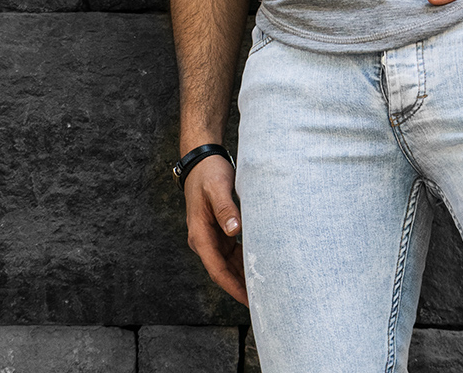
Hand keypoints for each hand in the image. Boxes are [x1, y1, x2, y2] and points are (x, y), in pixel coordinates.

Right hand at [183, 155, 247, 304]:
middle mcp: (203, 240)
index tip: (247, 300)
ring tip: (263, 288)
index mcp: (200, 235)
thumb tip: (234, 231)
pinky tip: (258, 266)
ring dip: (242, 276)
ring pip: (228, 263)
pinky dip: (243, 261)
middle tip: (261, 301)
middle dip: (240, 287)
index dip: (232, 286)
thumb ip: (226, 209)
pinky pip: (231, 252)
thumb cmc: (209, 174)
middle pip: (223, 271)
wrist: (201, 161)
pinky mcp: (219, 230)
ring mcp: (211, 237)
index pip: (217, 269)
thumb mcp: (218, 188)